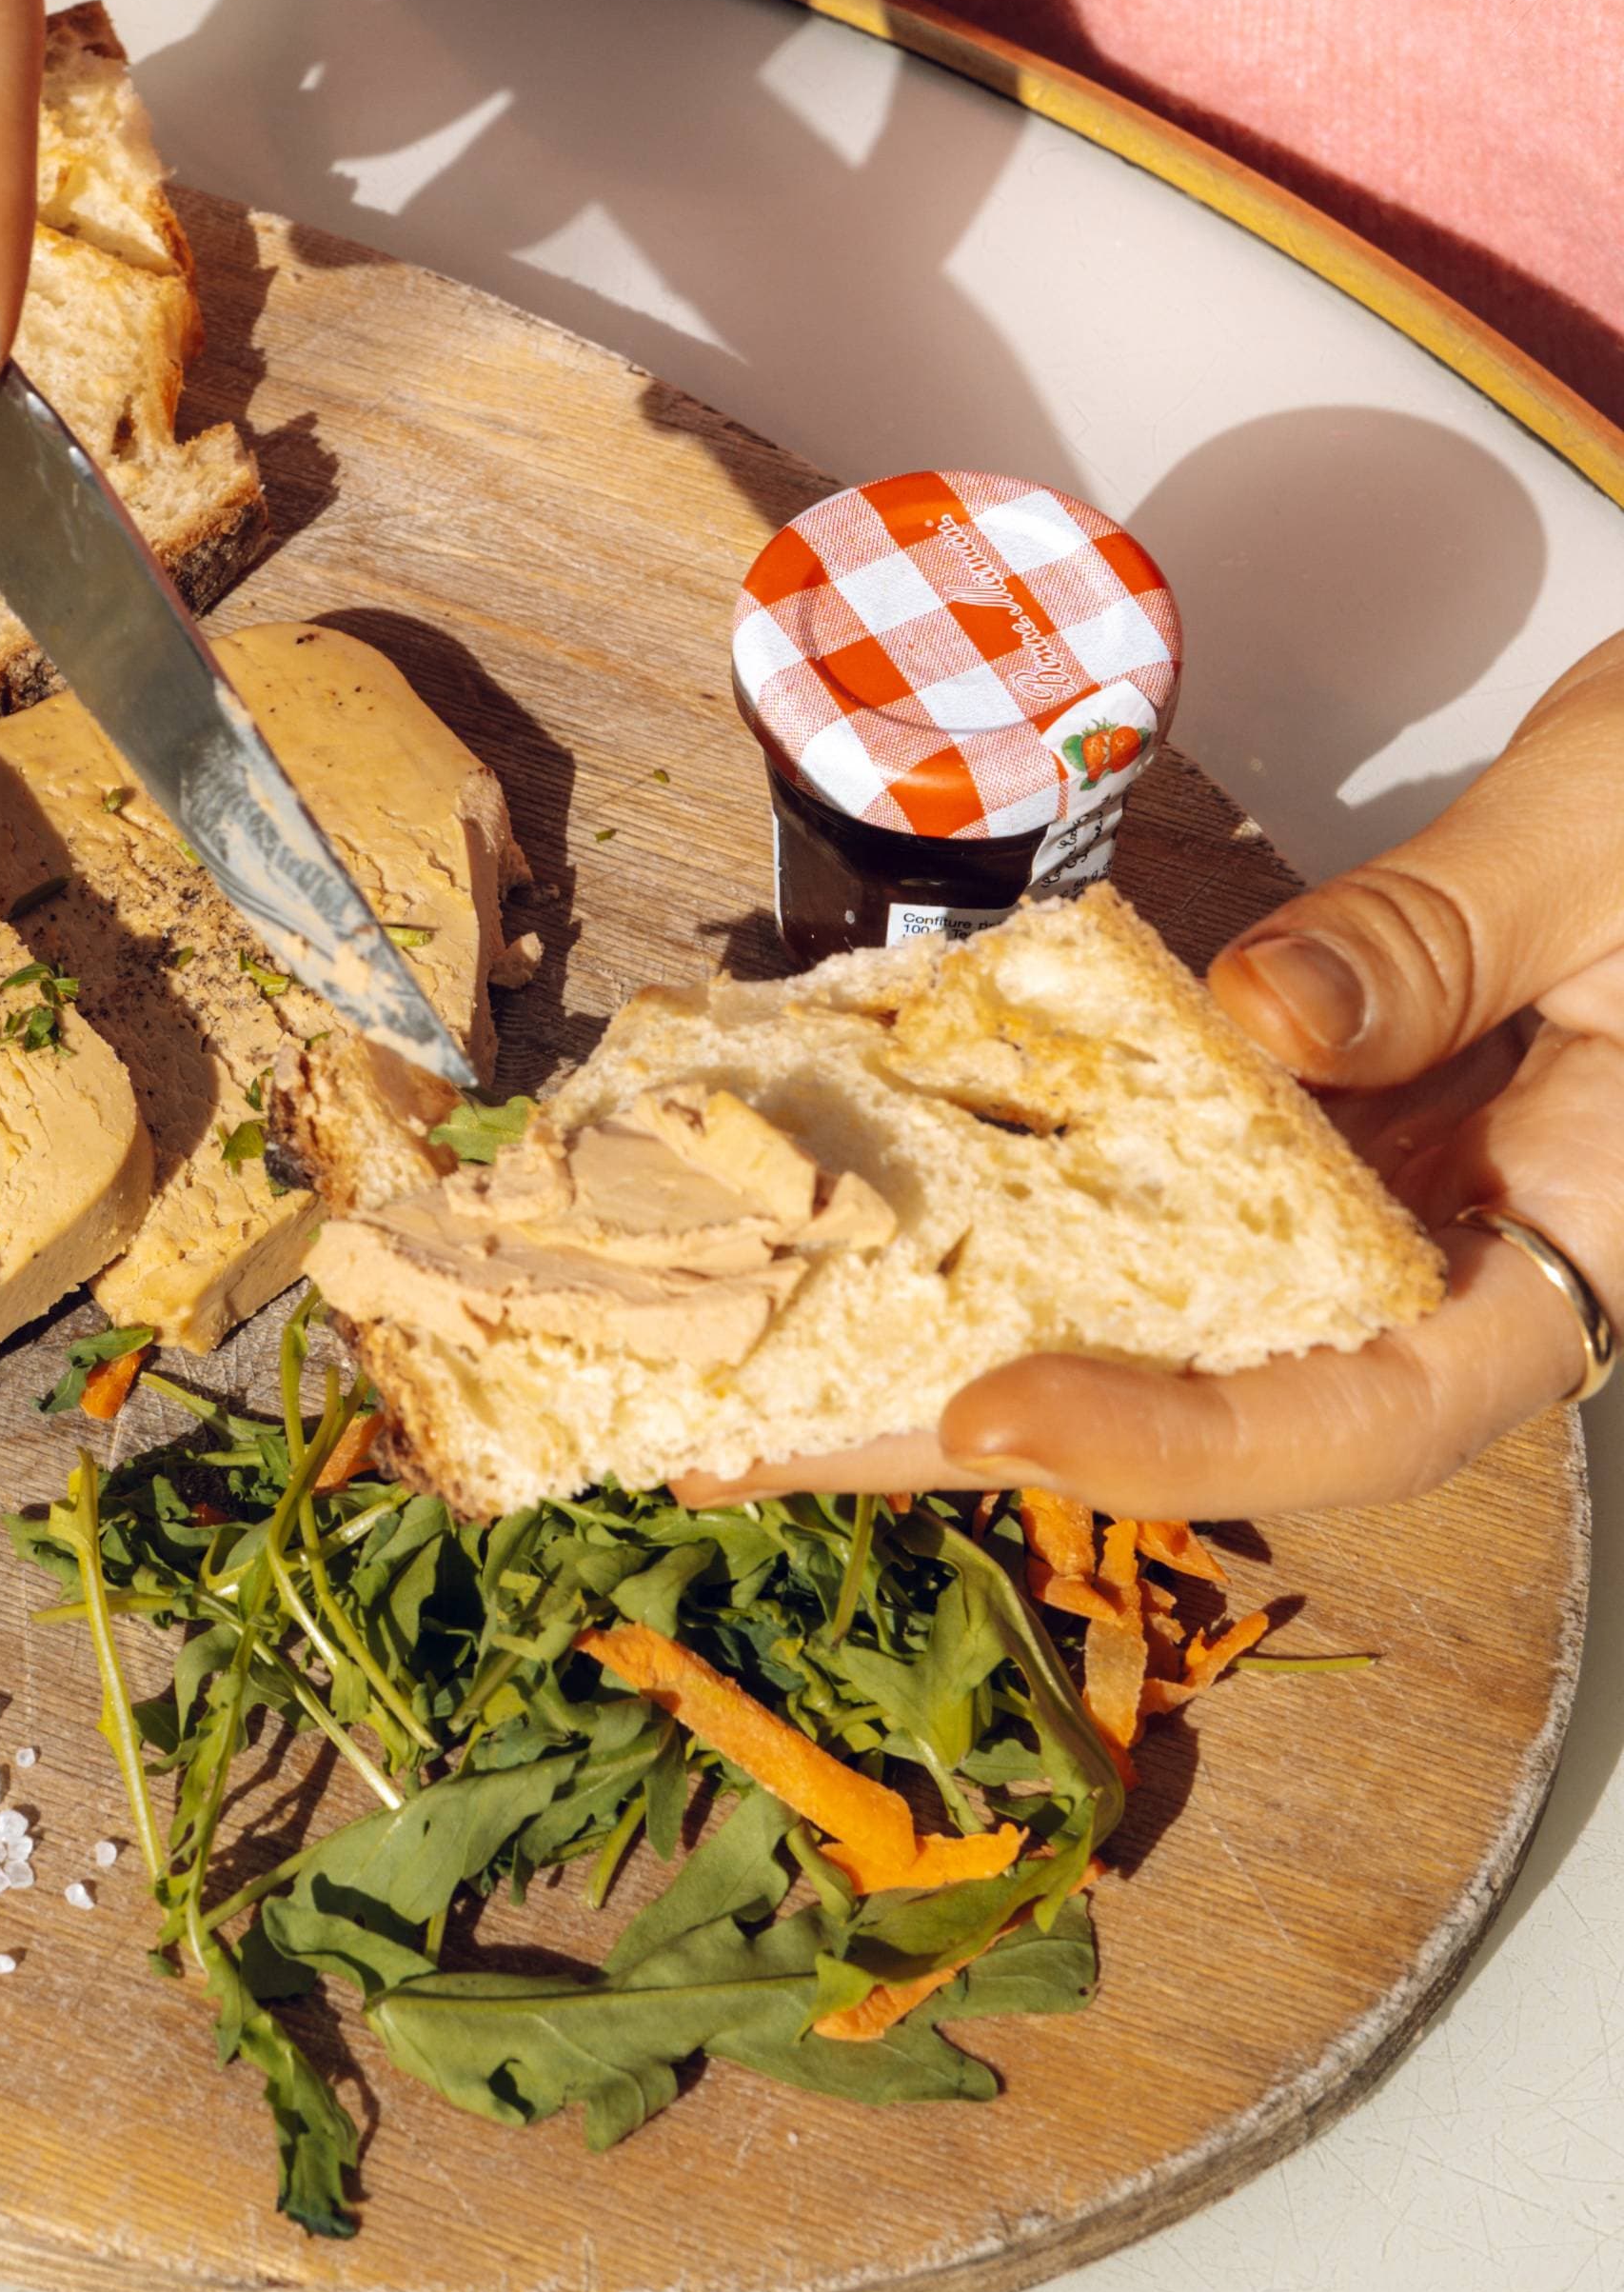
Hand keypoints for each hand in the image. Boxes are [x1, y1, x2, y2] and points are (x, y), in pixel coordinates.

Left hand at [710, 631, 1623, 1518]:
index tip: (990, 1413)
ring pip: (1168, 1306)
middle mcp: (1473, 1262)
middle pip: (1214, 1394)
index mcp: (1584, 1254)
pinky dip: (1017, 1188)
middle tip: (757, 1437)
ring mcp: (1393, 1198)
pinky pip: (1163, 1183)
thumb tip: (1261, 1018)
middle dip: (977, 1424)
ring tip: (753, 1356)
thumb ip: (1439, 943)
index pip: (1364, 1414)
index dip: (1172, 1440)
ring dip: (962, 1327)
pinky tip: (861, 1189)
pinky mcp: (1331, 1120)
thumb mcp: (1600, 851)